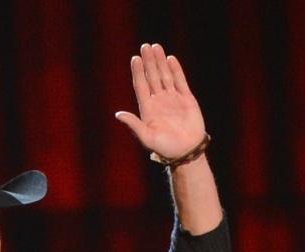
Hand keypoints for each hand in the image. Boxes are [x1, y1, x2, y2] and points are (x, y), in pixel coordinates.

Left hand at [115, 43, 205, 160]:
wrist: (187, 152)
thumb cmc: (165, 148)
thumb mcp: (147, 137)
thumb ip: (134, 124)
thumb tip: (118, 114)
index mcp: (148, 109)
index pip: (141, 86)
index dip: (138, 72)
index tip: (135, 59)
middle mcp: (159, 101)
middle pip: (152, 77)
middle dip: (148, 62)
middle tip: (145, 46)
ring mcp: (172, 99)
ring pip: (165, 76)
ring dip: (160, 62)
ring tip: (156, 47)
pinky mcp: (186, 99)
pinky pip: (179, 81)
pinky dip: (175, 70)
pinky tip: (170, 59)